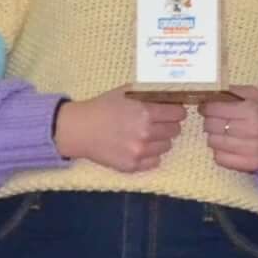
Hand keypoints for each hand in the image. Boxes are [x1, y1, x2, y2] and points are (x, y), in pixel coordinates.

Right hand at [55, 88, 184, 174]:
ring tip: (146, 135)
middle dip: (169, 125)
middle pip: (175, 131)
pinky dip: (151, 155)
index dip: (176, 111)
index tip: (172, 111)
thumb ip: (148, 93)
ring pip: (167, 147)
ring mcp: (139, 151)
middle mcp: (145, 133)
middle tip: (158, 122)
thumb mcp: (125, 92)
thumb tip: (170, 93)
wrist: (79, 129)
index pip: (178, 114)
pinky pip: (155, 161)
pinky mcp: (132, 165)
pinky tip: (140, 146)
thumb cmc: (102, 107)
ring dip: (160, 140)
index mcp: (145, 112)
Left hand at [199, 85, 257, 174]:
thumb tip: (210, 91)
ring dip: (214, 137)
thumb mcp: (255, 95)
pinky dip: (219, 152)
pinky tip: (227, 146)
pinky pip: (219, 158)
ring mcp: (251, 149)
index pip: (215, 109)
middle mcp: (252, 130)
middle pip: (212, 126)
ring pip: (213, 142)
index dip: (206, 108)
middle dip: (209, 121)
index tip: (205, 107)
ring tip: (222, 133)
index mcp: (252, 110)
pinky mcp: (249, 164)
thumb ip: (233, 91)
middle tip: (214, 120)